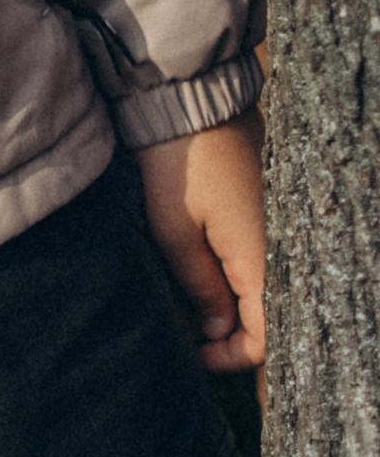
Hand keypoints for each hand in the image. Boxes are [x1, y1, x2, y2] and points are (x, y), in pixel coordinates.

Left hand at [138, 110, 266, 375]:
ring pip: (261, 291)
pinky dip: (232, 276)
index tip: (192, 352)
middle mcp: (282, 251)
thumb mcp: (174, 232)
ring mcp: (277, 230)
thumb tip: (216, 330)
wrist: (194, 101)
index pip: (266, 338)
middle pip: (266, 318)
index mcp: (264, 262)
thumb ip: (200, 286)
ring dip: (227, 304)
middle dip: (225, 333)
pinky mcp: (266, 213)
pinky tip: (198, 271)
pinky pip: (258, 262)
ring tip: (184, 301)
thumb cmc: (180, 165)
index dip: (229, 356)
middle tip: (183, 329)